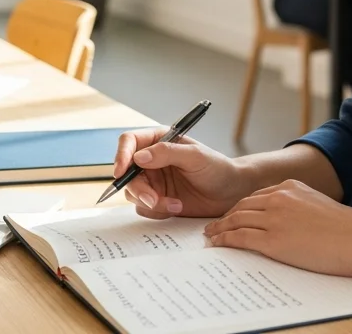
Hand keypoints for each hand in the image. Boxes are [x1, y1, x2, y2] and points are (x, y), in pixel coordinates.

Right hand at [114, 128, 249, 218]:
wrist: (230, 193)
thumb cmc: (217, 168)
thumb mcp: (195, 156)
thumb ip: (167, 153)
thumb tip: (138, 157)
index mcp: (158, 140)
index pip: (129, 142)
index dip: (121, 155)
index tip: (120, 171)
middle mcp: (151, 160)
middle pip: (127, 172)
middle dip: (138, 189)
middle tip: (153, 200)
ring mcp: (153, 181)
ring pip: (133, 193)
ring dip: (151, 202)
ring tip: (175, 204)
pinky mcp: (157, 199)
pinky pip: (144, 208)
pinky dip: (157, 211)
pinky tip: (177, 207)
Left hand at [203, 179, 351, 276]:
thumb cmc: (348, 230)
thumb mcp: (320, 206)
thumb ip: (300, 208)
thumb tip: (290, 223)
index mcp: (290, 187)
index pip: (256, 196)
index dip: (240, 207)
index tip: (232, 214)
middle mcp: (279, 198)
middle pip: (241, 206)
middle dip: (226, 216)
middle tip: (214, 224)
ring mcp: (274, 218)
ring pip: (236, 220)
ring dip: (220, 228)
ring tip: (210, 235)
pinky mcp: (273, 240)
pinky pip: (240, 238)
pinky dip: (224, 240)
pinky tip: (217, 244)